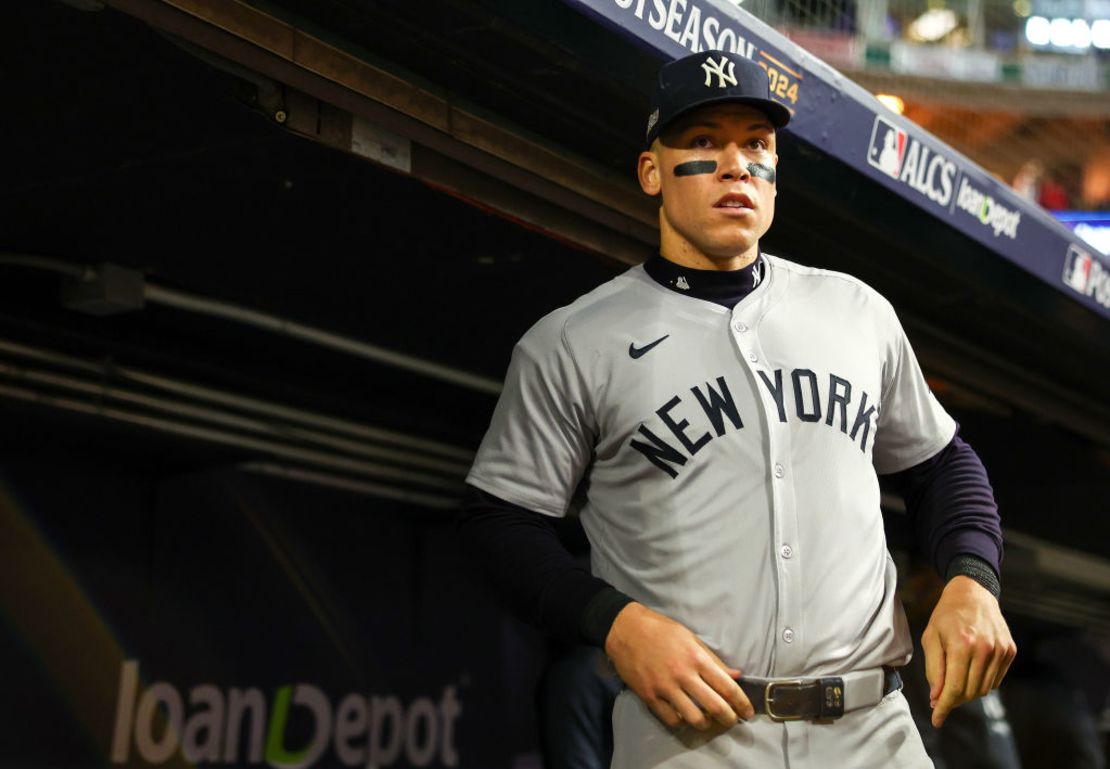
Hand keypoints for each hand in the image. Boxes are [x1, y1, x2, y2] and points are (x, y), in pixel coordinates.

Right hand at [604, 602, 753, 729]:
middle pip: (714, 706)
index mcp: (696, 657)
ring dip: (705, 724)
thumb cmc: (660, 629)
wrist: (625, 629)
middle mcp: (683, 674)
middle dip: (729, 718)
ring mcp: (665, 687)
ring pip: (694, 718)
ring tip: (707, 721)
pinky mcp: (649, 695)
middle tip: (732, 721)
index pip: (726, 686)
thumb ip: (712, 659)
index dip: (741, 702)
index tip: (748, 711)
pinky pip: (670, 719)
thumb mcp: (690, 637)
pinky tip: (684, 717)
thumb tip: (736, 675)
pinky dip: (681, 722)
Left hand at [921, 575, 1016, 727]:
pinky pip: (995, 679)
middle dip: (954, 700)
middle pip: (970, 691)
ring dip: (967, 692)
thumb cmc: (946, 615)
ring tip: (954, 683)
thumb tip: (937, 697)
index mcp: (962, 645)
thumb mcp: (931, 638)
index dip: (944, 706)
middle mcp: (985, 649)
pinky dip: (981, 682)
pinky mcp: (1010, 651)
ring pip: (984, 688)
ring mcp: (1001, 650)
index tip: (936, 719)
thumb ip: (934, 669)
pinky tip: (970, 672)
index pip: (953, 687)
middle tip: (941, 698)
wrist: (973, 593)